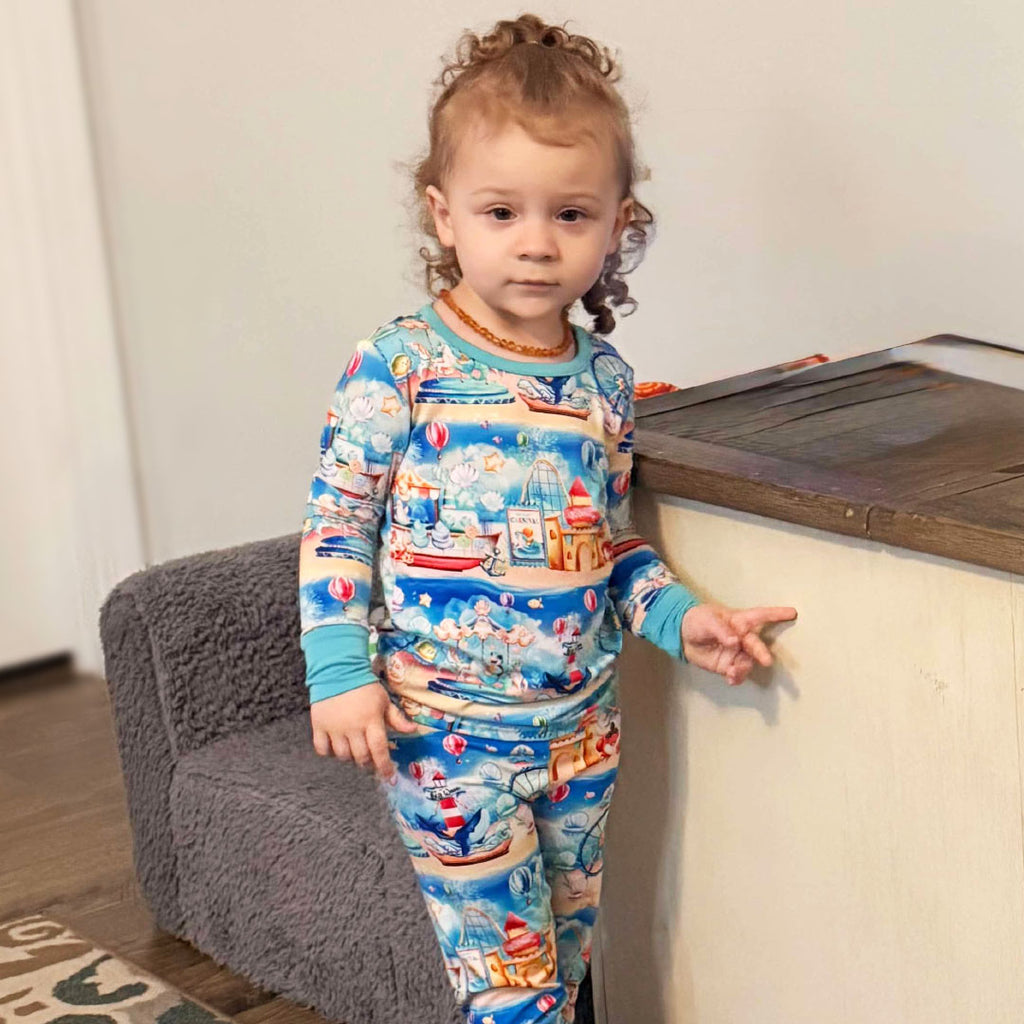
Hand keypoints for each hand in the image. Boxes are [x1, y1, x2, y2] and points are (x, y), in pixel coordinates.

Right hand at [311, 682, 417, 779]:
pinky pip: (322, 748)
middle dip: (368, 763)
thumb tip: (412, 730)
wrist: (337, 670)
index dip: (384, 766)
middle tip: (371, 760)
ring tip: (354, 751)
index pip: (379, 749)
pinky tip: (335, 747)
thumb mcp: (384, 700)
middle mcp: (353, 727)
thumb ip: (396, 718)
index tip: (388, 776)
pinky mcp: (319, 725)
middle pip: (361, 756)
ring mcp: (334, 728)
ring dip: (350, 758)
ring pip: (342, 755)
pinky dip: (329, 752)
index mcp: (371, 720)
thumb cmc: (364, 686)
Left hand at [681, 603, 796, 685]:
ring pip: (748, 663)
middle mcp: (742, 638)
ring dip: (744, 669)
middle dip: (762, 653)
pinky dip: (736, 678)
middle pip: (756, 645)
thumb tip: (735, 641)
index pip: (760, 616)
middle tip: (766, 660)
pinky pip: (737, 674)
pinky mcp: (728, 666)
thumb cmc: (698, 620)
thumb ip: (721, 630)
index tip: (792, 613)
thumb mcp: (707, 620)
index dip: (776, 614)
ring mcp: (737, 653)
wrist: (682, 636)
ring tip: (732, 672)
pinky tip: (731, 679)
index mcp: (739, 621)